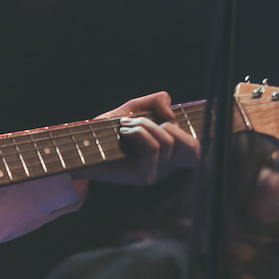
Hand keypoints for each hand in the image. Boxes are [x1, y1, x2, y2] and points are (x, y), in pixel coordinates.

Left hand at [71, 91, 199, 185]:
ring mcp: (156, 174)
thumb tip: (171, 111)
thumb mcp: (134, 108)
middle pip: (190, 145)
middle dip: (166, 124)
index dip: (195, 137)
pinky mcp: (142, 177)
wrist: (81, 147)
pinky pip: (154, 149)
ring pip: (168, 143)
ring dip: (145, 125)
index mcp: (168, 155)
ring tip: (125, 126)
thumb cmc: (107, 130)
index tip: (169, 120)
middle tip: (138, 121)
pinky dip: (140, 133)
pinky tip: (124, 132)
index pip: (198, 154)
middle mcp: (165, 167)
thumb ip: (156, 101)